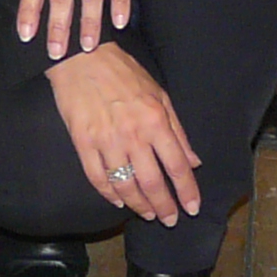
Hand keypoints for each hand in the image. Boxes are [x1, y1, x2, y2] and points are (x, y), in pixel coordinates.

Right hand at [45, 43, 200, 224]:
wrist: (82, 57)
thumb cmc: (123, 72)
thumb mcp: (159, 94)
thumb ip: (177, 130)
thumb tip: (194, 160)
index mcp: (155, 120)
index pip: (177, 165)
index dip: (187, 190)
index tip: (192, 207)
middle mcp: (133, 134)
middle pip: (152, 182)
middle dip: (164, 206)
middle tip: (170, 220)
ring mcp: (106, 141)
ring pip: (125, 185)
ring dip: (139, 205)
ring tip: (147, 214)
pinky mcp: (83, 143)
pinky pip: (98, 177)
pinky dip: (109, 194)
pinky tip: (118, 201)